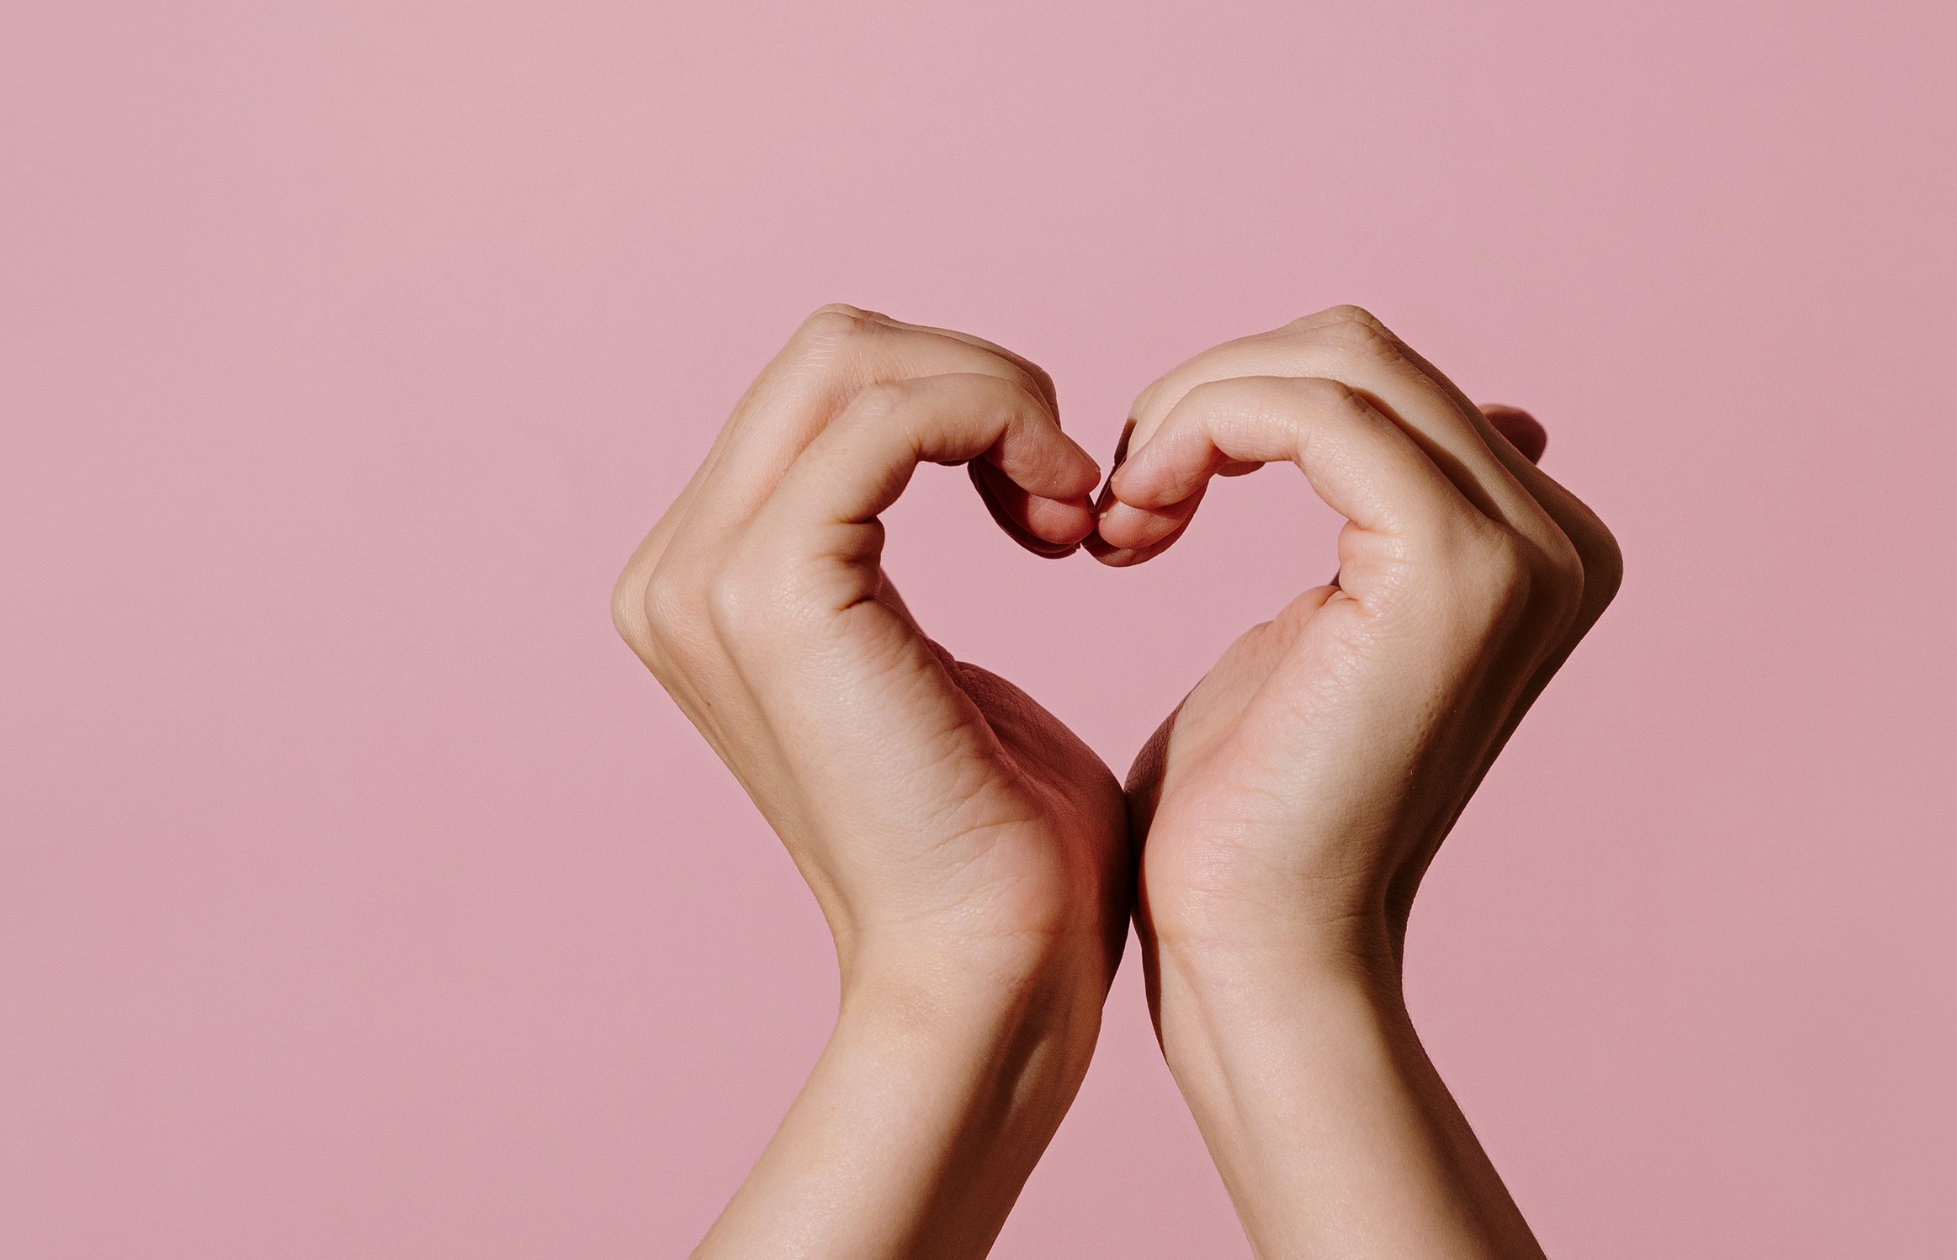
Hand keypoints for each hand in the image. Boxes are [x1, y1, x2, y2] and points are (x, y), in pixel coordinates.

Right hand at [612, 306, 1129, 1259]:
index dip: (958, 406)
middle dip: (978, 385)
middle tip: (1072, 492)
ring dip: (997, 402)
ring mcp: (707, 579)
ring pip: (856, 357)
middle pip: (833, 351)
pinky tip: (1066, 519)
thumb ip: (903, 558)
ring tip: (1072, 510)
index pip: (826, 392)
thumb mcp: (935, 663)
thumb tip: (963, 456)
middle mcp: (677, 571)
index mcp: (705, 584)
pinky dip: (999, 423)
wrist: (991, 976)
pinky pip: (894, 414)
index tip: (1057, 500)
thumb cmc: (1001, 843)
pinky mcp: (774, 591)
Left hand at [1094, 306, 1620, 1257]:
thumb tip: (1486, 417)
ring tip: (1127, 519)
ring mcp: (1524, 549)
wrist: (1257, 952)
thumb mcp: (1320, 629)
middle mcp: (1562, 539)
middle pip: (1360, 351)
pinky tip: (1138, 523)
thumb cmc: (1253, 815)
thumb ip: (1380, 519)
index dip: (1243, 406)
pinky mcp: (1453, 566)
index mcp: (1541, 549)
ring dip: (1195, 414)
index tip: (1150, 496)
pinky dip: (1201, 431)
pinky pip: (1309, 409)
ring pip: (1334, 361)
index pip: (1382, 382)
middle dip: (1215, 397)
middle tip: (1127, 499)